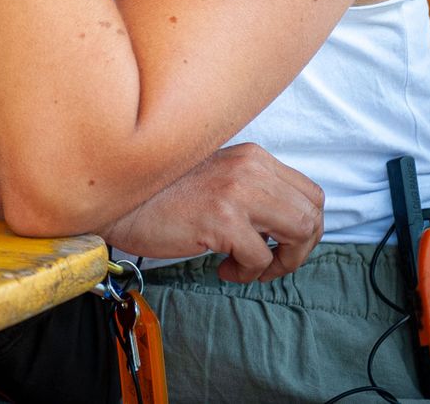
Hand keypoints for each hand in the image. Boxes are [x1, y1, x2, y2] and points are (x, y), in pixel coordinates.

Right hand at [98, 142, 324, 281]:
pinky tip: (222, 270)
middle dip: (300, 249)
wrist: (118, 199)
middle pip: (311, 215)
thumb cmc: (162, 195)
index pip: (310, 194)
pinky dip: (247, 274)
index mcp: (251, 156)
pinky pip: (259, 258)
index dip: (306, 227)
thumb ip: (250, 187)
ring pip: (298, 234)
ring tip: (251, 268)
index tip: (283, 245)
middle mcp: (250, 167)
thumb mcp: (216, 176)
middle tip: (272, 263)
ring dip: (281, 263)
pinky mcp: (222, 219)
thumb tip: (285, 224)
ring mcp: (237, 191)